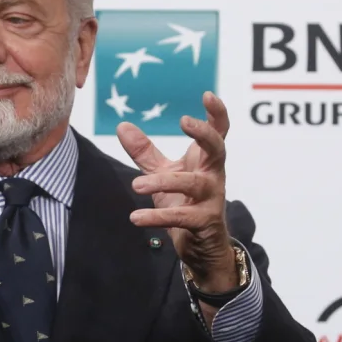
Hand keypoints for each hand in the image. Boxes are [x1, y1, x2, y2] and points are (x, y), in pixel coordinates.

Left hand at [119, 92, 236, 293]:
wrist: (201, 246)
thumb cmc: (185, 203)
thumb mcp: (164, 174)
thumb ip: (145, 152)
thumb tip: (122, 126)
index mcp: (205, 161)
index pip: (219, 132)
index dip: (217, 113)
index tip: (207, 95)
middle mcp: (213, 176)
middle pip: (218, 148)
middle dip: (205, 133)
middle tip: (184, 121)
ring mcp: (211, 199)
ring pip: (192, 184)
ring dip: (163, 182)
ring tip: (136, 185)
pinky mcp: (203, 222)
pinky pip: (180, 216)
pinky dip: (157, 217)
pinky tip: (135, 218)